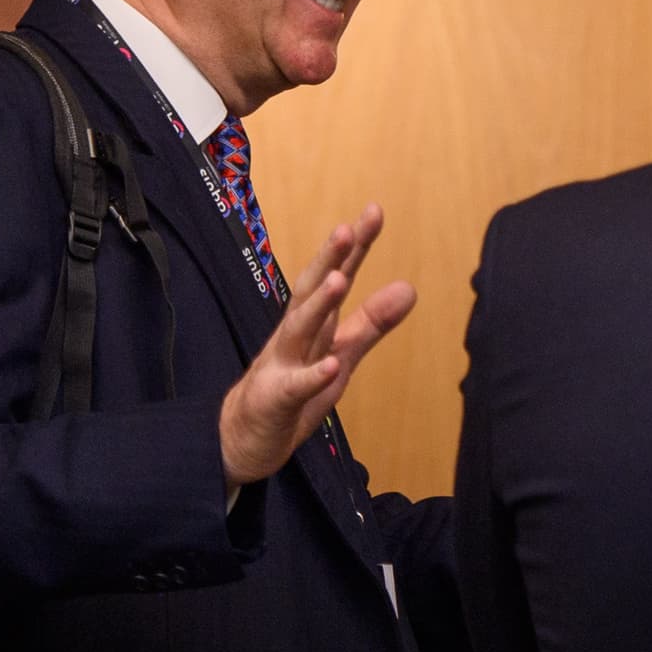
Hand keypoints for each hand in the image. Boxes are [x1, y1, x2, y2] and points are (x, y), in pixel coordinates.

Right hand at [218, 204, 414, 488]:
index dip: (354, 248)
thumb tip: (409, 287)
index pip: (334, 277)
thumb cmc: (293, 391)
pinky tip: (333, 365)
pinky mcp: (275, 401)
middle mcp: (294, 337)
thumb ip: (371, 323)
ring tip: (339, 280)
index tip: (374, 212)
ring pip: (300, 332)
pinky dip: (313, 375)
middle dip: (329, 260)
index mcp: (312, 324)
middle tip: (348, 228)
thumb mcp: (340, 354)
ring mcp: (281, 367)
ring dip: (319, 306)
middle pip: (311, 292)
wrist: (242, 439)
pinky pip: (295, 387)